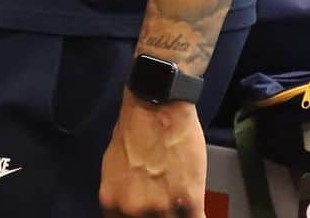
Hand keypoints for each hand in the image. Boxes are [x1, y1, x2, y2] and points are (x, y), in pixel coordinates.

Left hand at [100, 90, 206, 216]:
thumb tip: (129, 210)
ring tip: (180, 203)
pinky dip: (197, 216)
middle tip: (166, 204)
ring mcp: (162, 208)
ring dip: (178, 215)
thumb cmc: (134, 128)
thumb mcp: (114, 165)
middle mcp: (134, 210)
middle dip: (158, 217)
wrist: (158, 103)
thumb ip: (121, 194)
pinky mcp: (190, 202)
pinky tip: (195, 210)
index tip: (148, 215)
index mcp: (112, 201)